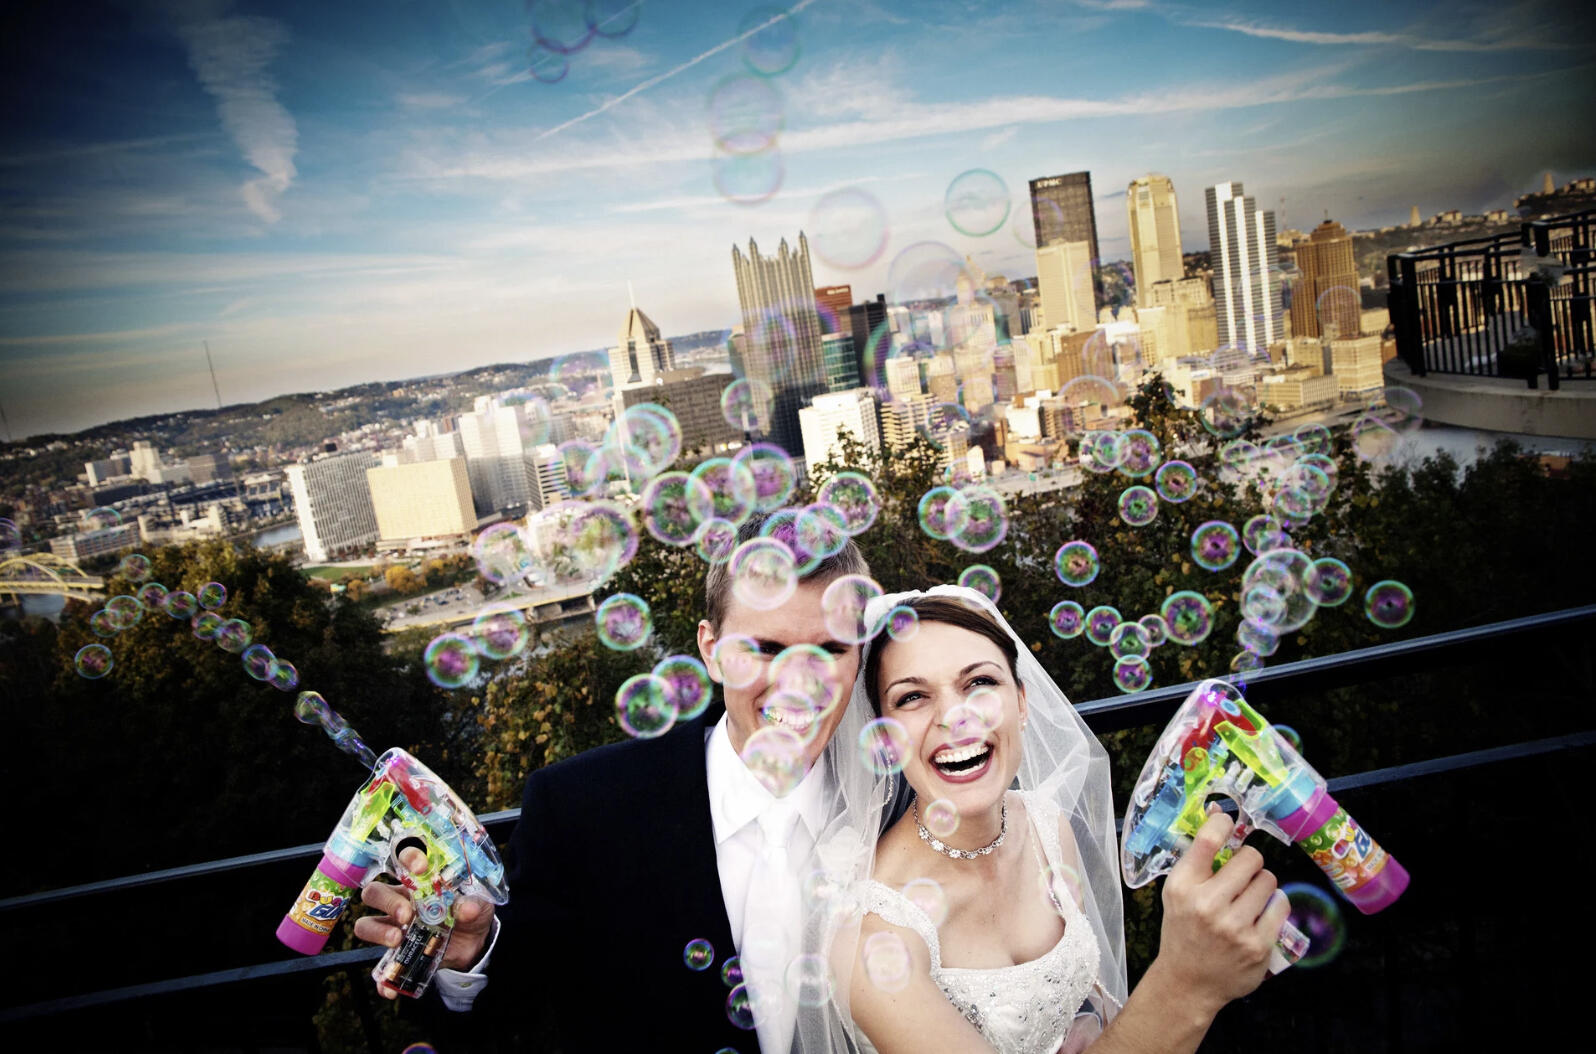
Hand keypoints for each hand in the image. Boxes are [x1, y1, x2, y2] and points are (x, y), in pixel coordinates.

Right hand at [352, 846, 496, 998]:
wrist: (474, 943)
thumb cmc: (471, 912)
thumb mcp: (478, 905)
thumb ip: (473, 904)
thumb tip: (466, 909)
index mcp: (419, 882)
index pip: (402, 861)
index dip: (406, 858)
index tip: (421, 868)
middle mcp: (400, 901)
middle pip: (374, 892)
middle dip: (388, 902)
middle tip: (407, 915)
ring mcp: (394, 928)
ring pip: (366, 924)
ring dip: (378, 932)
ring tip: (398, 940)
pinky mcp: (396, 953)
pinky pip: (380, 967)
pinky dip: (383, 977)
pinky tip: (390, 988)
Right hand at [1149, 806, 1290, 1014]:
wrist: (1188, 982)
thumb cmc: (1184, 929)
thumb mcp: (1178, 893)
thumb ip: (1198, 859)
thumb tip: (1220, 814)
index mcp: (1182, 887)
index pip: (1208, 840)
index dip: (1223, 823)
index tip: (1228, 822)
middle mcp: (1208, 905)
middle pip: (1250, 857)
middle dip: (1249, 861)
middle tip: (1242, 874)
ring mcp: (1235, 927)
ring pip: (1268, 880)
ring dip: (1262, 884)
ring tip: (1250, 897)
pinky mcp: (1258, 945)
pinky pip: (1280, 905)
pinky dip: (1274, 904)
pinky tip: (1261, 912)